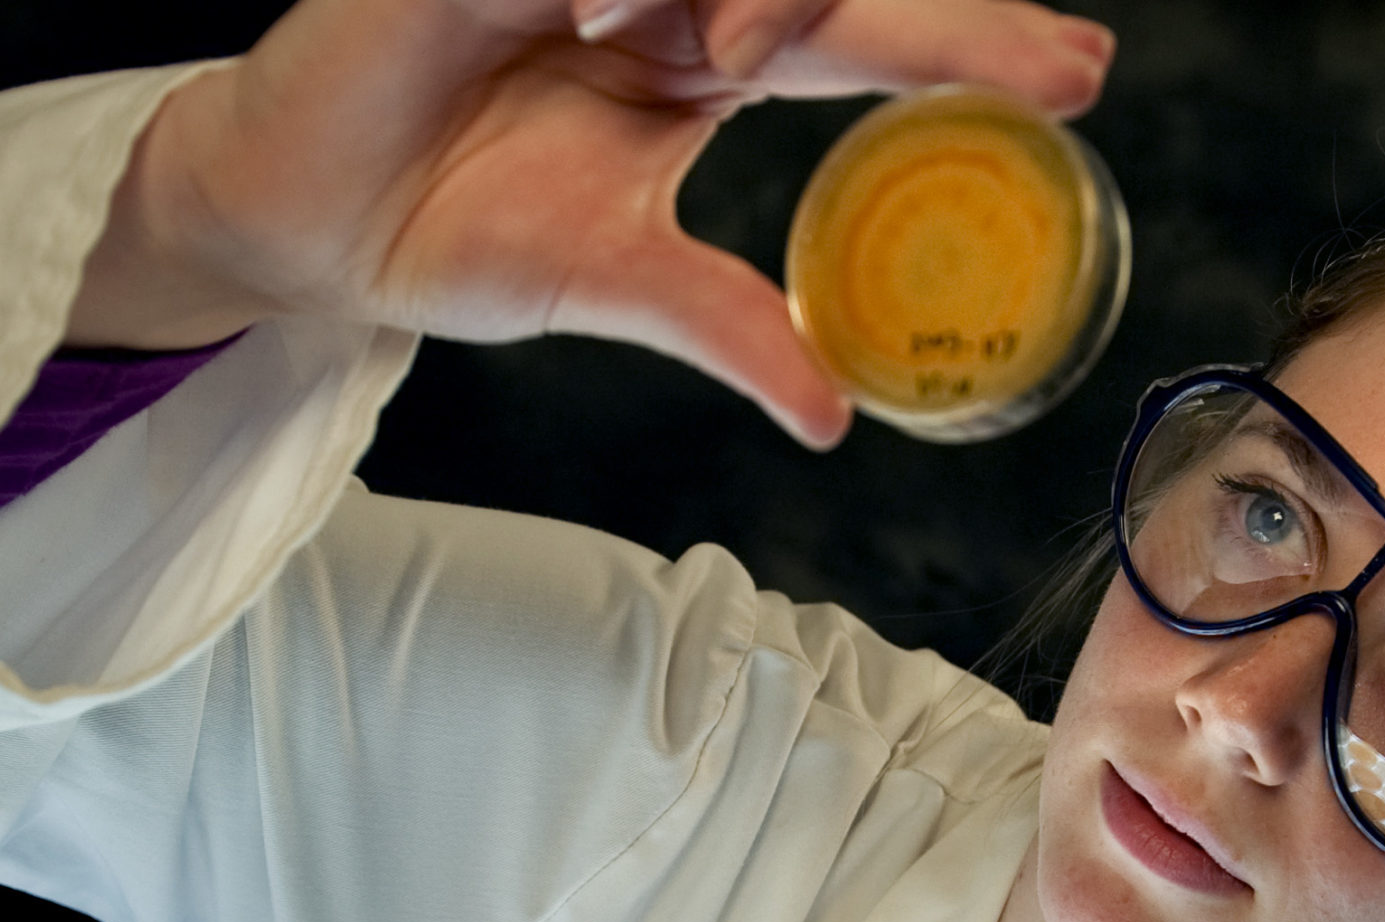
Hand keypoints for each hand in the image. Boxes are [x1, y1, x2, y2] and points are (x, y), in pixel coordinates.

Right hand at [67, 0, 1113, 447]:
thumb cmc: (452, 234)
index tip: (1083, 77)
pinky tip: (604, 6)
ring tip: (724, 53)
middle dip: (932, 14)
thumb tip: (830, 417)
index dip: (968, 44)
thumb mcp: (610, 284)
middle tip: (1035, 60)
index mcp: (698, 59)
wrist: (301, 224)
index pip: (855, 34)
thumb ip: (723, 327)